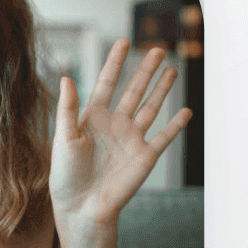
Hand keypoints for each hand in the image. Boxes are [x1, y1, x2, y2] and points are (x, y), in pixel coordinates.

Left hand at [47, 38, 192, 247]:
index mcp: (93, 117)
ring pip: (151, 108)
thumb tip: (66, 77)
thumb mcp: (63, 136)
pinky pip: (164, 137)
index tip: (123, 42)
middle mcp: (115, 124)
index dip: (115, 62)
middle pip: (134, 90)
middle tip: (157, 50)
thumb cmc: (66, 175)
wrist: (82, 206)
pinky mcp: (145, 156)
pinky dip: (176, 126)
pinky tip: (184, 112)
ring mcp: (131, 139)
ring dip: (161, 89)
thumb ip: (68, 107)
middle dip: (145, 70)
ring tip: (171, 70)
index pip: (107, 82)